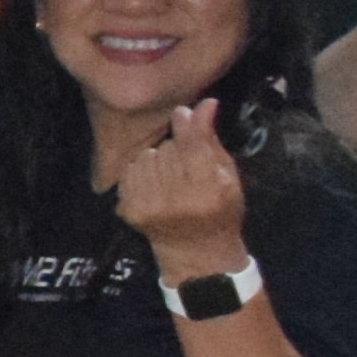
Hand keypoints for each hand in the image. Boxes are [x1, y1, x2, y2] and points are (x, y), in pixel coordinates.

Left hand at [125, 99, 252, 280]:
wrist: (195, 251)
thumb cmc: (221, 210)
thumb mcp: (228, 176)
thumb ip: (211, 141)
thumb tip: (203, 105)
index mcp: (207, 190)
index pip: (192, 147)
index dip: (188, 125)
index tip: (184, 111)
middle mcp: (175, 198)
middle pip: (167, 148)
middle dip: (176, 147)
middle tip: (186, 162)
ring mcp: (148, 205)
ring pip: (146, 156)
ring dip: (157, 158)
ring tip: (171, 174)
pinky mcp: (128, 210)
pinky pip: (129, 171)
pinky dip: (141, 171)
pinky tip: (154, 182)